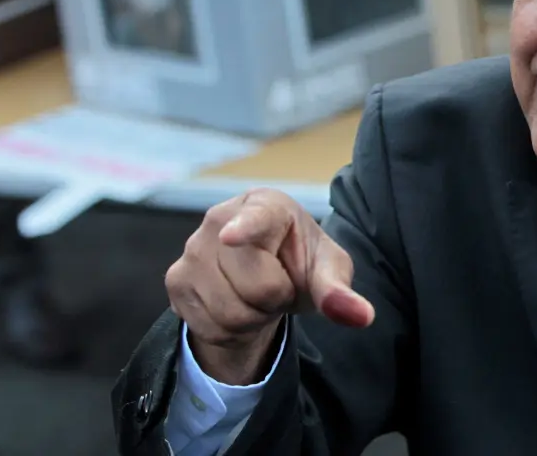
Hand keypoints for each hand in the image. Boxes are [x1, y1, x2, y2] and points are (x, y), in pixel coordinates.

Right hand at [165, 188, 374, 384]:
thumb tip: (361, 316)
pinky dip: (231, 330)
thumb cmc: (300, 261)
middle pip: (256, 287)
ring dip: (254, 318)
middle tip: (279, 285)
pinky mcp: (175, 280)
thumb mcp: (327, 270)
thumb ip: (338, 290)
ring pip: (230, 313)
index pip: (256, 219)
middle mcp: (220, 218)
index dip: (244, 229)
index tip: (231, 236)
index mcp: (266, 205)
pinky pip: (209, 326)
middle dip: (276, 299)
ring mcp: (192, 250)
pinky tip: (237, 307)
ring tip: (259, 296)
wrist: (265, 276)